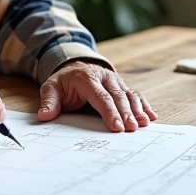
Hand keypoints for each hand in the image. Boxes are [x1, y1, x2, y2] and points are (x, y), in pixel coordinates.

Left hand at [38, 61, 156, 131]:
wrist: (75, 66)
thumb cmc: (64, 82)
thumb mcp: (51, 88)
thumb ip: (49, 102)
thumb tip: (44, 116)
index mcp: (86, 78)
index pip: (100, 96)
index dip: (109, 112)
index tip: (117, 126)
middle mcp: (104, 78)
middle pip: (118, 96)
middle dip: (127, 112)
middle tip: (132, 128)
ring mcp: (115, 81)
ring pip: (129, 94)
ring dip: (138, 109)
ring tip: (144, 123)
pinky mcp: (121, 86)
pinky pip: (134, 94)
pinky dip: (143, 105)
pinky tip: (151, 116)